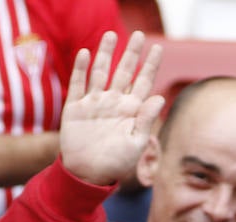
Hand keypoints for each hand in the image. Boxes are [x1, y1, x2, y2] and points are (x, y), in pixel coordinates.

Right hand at [59, 31, 164, 186]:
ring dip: (105, 54)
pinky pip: (78, 83)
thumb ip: (147, 120)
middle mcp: (114, 103)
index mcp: (131, 111)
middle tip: (138, 35)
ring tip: (111, 34)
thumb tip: (159, 97)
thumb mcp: (136, 144)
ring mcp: (94, 103)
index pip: (144, 82)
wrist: (87, 174)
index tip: (158, 48)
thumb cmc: (116, 164)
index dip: (150, 65)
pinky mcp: (76, 107)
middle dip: (131, 53)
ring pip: (101, 72)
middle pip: (124, 72)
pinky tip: (85, 53)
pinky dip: (81, 68)